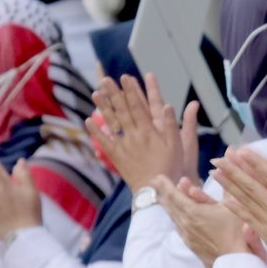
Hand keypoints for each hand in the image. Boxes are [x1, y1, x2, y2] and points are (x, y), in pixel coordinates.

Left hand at [85, 74, 198, 190]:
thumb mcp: (178, 145)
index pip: (139, 106)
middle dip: (114, 93)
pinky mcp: (116, 157)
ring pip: (112, 122)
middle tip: (105, 79)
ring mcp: (124, 145)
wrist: (155, 190)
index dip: (132, 91)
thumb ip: (171, 125)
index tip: (126, 78)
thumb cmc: (170, 168)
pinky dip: (96, 131)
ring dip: (103, 107)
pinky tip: (89, 121)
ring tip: (96, 93)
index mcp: (150, 131)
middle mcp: (135, 135)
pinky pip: (104, 142)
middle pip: (122, 110)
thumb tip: (168, 105)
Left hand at [154, 174, 261, 267]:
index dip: (165, 185)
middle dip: (162, 193)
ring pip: (173, 217)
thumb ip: (227, 179)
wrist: (236, 263)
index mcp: (193, 212)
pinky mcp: (191, 244)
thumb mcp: (234, 203)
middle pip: (169, 205)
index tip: (157, 177)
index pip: (173, 195)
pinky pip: (178, 227)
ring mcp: (187, 236)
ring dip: (167, 205)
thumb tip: (231, 152)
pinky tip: (176, 217)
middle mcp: (186, 224)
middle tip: (155, 183)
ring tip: (163, 197)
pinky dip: (175, 217)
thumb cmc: (239, 233)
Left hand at [212, 147, 266, 267]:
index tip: (242, 151)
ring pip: (246, 199)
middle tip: (219, 157)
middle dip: (234, 170)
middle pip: (252, 185)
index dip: (255, 162)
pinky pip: (247, 218)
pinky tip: (224, 199)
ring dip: (229, 185)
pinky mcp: (265, 232)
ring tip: (215, 172)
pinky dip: (235, 208)